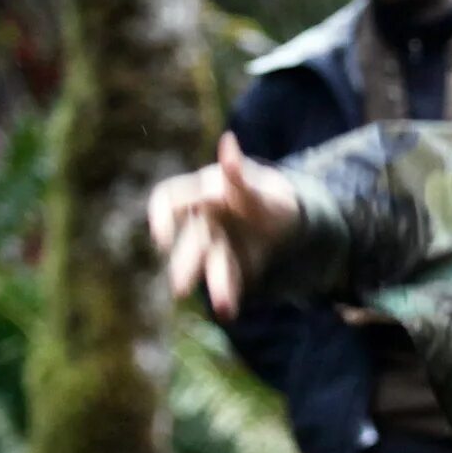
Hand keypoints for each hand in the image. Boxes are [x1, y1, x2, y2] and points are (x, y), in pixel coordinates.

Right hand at [148, 133, 300, 318]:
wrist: (290, 219)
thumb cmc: (267, 195)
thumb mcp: (258, 187)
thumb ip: (239, 176)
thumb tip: (227, 141)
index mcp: (203, 192)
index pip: (168, 199)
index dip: (161, 217)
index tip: (162, 239)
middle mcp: (203, 221)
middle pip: (190, 241)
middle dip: (185, 265)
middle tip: (180, 288)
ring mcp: (217, 246)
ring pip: (210, 265)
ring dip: (215, 285)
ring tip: (223, 306)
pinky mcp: (232, 268)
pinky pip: (227, 283)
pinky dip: (227, 297)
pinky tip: (228, 311)